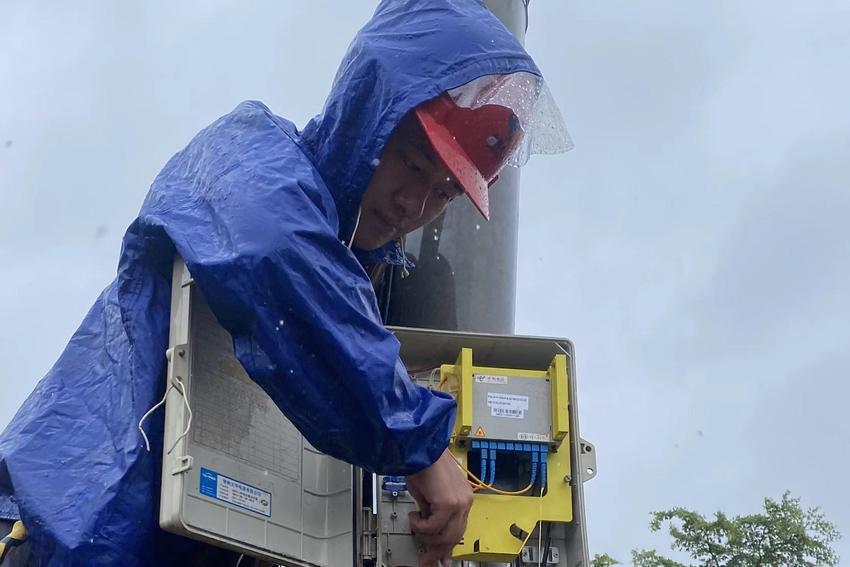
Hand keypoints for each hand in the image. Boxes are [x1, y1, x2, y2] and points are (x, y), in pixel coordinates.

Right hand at [405, 449, 472, 566]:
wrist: (420, 448)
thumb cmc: (422, 463)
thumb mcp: (428, 494)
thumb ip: (431, 512)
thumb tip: (427, 528)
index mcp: (463, 498)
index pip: (459, 529)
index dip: (447, 546)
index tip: (440, 559)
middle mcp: (465, 501)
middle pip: (454, 537)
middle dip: (437, 550)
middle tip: (426, 560)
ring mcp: (459, 503)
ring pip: (445, 536)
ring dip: (427, 536)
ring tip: (415, 525)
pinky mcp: (448, 503)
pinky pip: (434, 527)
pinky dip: (421, 526)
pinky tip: (415, 517)